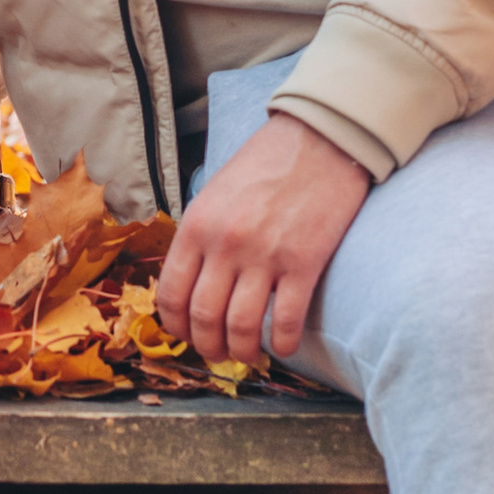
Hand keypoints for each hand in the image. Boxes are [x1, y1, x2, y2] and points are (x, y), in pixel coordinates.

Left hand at [157, 114, 371, 369]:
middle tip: (217, 354)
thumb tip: (190, 282)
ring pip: (240, 327)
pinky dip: (280, 343)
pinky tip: (282, 345)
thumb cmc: (267, 164)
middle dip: (207, 346)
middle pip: (203, 317)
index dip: (176, 327)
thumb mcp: (215, 193)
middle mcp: (225, 244)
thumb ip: (200, 235)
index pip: (171, 294)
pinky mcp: (304, 263)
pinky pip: (284, 320)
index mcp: (197, 225)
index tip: (187, 337)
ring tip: (246, 355)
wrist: (321, 138)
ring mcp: (265, 255)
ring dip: (241, 351)